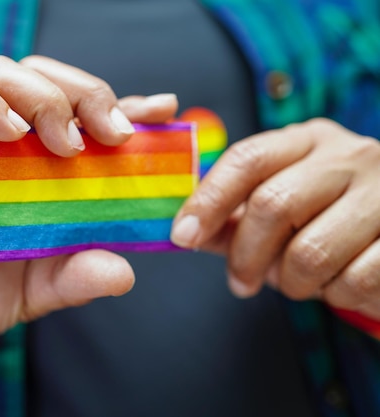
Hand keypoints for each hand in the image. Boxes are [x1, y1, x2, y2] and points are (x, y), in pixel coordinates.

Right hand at [0, 55, 178, 341]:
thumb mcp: (35, 289)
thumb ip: (75, 278)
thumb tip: (124, 272)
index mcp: (37, 169)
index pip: (83, 116)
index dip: (123, 105)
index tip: (160, 110)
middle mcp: (4, 147)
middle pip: (46, 77)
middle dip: (87, 93)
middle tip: (113, 135)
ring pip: (1, 74)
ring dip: (42, 96)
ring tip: (64, 143)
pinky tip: (8, 133)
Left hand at [171, 118, 379, 317]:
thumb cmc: (334, 222)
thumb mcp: (283, 209)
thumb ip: (235, 219)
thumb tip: (183, 232)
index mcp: (309, 141)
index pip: (247, 159)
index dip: (208, 199)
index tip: (182, 236)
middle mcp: (350, 156)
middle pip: (272, 203)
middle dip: (245, 255)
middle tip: (241, 282)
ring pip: (311, 251)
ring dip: (293, 283)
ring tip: (300, 283)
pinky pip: (354, 280)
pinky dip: (337, 296)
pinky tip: (341, 287)